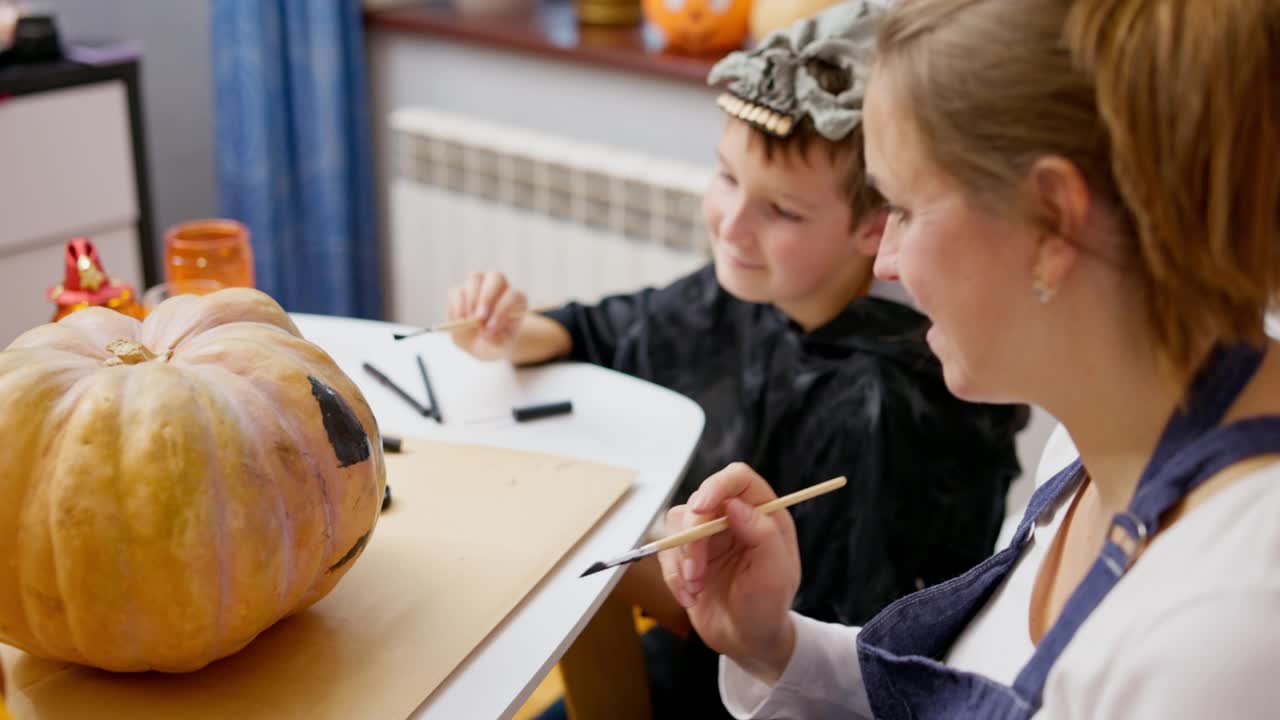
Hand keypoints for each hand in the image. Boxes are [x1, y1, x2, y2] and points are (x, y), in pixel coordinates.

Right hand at [447, 271, 527, 360]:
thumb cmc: (496, 342)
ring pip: (475, 278)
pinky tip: (461, 321)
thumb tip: (484, 331)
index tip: (491, 326)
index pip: (513, 295)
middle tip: (479, 317)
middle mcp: (500, 286)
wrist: (481, 344)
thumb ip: (496, 339)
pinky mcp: (461, 291)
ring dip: (471, 300)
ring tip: (469, 321)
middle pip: (496, 278)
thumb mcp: (500, 346)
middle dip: (487, 297)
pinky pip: (457, 291)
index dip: (502, 309)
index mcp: (516, 300)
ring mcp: (480, 285)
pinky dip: (458, 306)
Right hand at [657, 462, 800, 685]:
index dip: (717, 485)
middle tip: (695, 572)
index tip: (701, 508)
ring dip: (682, 560)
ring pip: (678, 524)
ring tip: (696, 589)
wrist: (746, 641)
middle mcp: (733, 517)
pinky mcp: (687, 554)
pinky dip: (673, 576)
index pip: (737, 478)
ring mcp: (708, 535)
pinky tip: (690, 597)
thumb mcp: (776, 574)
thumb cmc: (768, 607)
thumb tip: (734, 504)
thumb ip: (762, 534)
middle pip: (700, 500)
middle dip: (692, 538)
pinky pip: (666, 551)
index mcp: (763, 514)